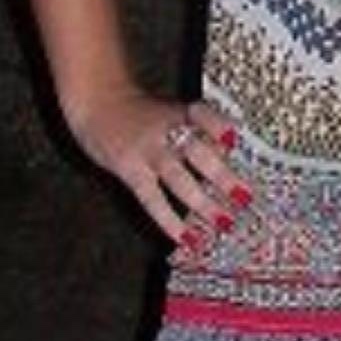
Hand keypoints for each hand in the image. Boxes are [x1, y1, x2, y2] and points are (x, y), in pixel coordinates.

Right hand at [64, 84, 254, 246]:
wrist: (95, 102)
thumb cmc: (139, 112)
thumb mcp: (170, 111)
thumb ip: (197, 132)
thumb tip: (229, 159)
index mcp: (180, 112)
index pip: (203, 115)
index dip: (219, 127)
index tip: (236, 141)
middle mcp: (166, 129)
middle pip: (197, 151)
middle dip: (222, 176)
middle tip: (244, 197)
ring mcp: (147, 150)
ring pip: (178, 178)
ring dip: (203, 203)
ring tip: (223, 222)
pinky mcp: (129, 169)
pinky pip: (152, 198)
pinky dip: (170, 221)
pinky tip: (185, 238)